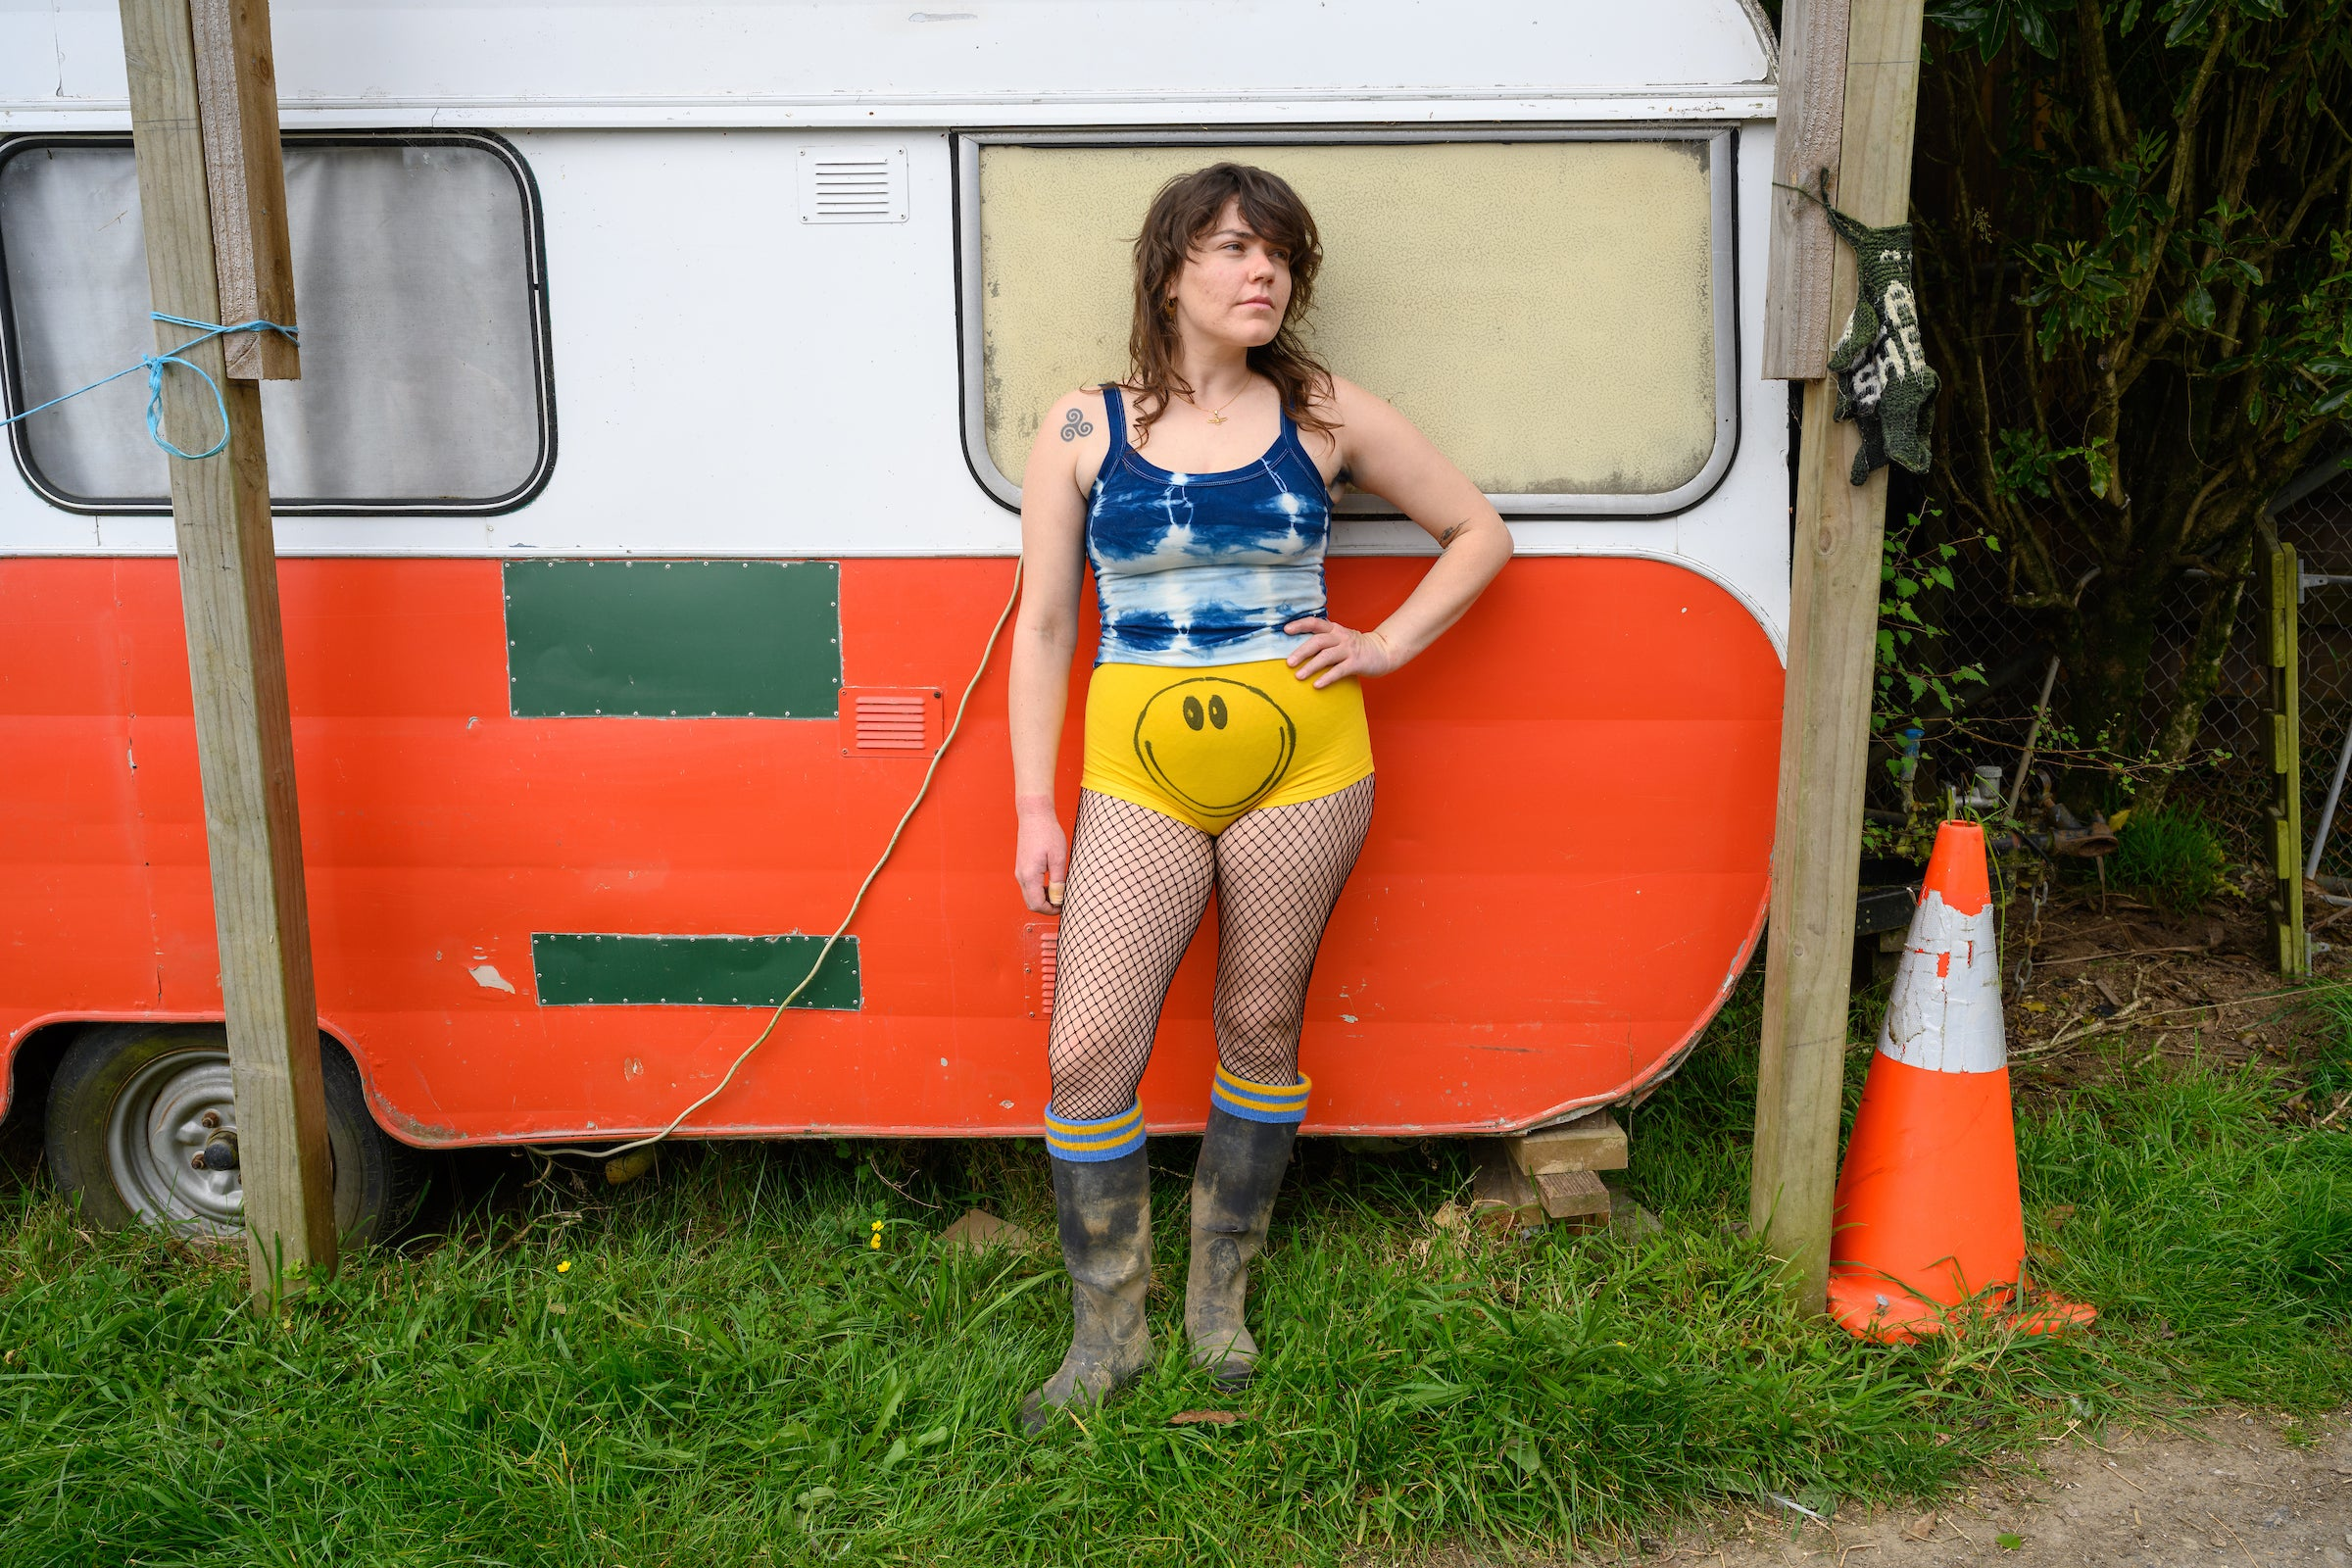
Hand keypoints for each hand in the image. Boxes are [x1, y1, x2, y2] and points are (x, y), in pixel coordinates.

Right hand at [1013, 795, 1067, 914]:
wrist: (1034, 816)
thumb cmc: (1047, 833)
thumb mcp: (1058, 858)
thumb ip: (1058, 881)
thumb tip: (1058, 899)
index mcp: (1029, 875)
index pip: (1037, 905)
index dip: (1051, 910)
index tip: (1064, 906)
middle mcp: (1021, 876)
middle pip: (1031, 903)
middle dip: (1047, 907)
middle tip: (1062, 901)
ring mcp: (1020, 872)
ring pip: (1029, 896)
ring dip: (1044, 899)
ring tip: (1059, 891)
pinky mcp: (1022, 868)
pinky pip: (1029, 887)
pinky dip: (1039, 891)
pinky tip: (1052, 884)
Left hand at [1281, 618, 1401, 687]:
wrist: (1383, 651)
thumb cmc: (1355, 648)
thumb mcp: (1340, 639)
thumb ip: (1323, 641)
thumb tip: (1297, 651)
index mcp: (1334, 629)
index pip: (1314, 622)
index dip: (1300, 625)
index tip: (1285, 630)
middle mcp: (1341, 637)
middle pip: (1317, 641)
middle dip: (1301, 652)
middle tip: (1288, 663)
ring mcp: (1349, 650)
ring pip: (1326, 656)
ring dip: (1311, 666)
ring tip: (1298, 676)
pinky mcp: (1356, 663)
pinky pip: (1339, 671)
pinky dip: (1327, 678)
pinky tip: (1316, 685)